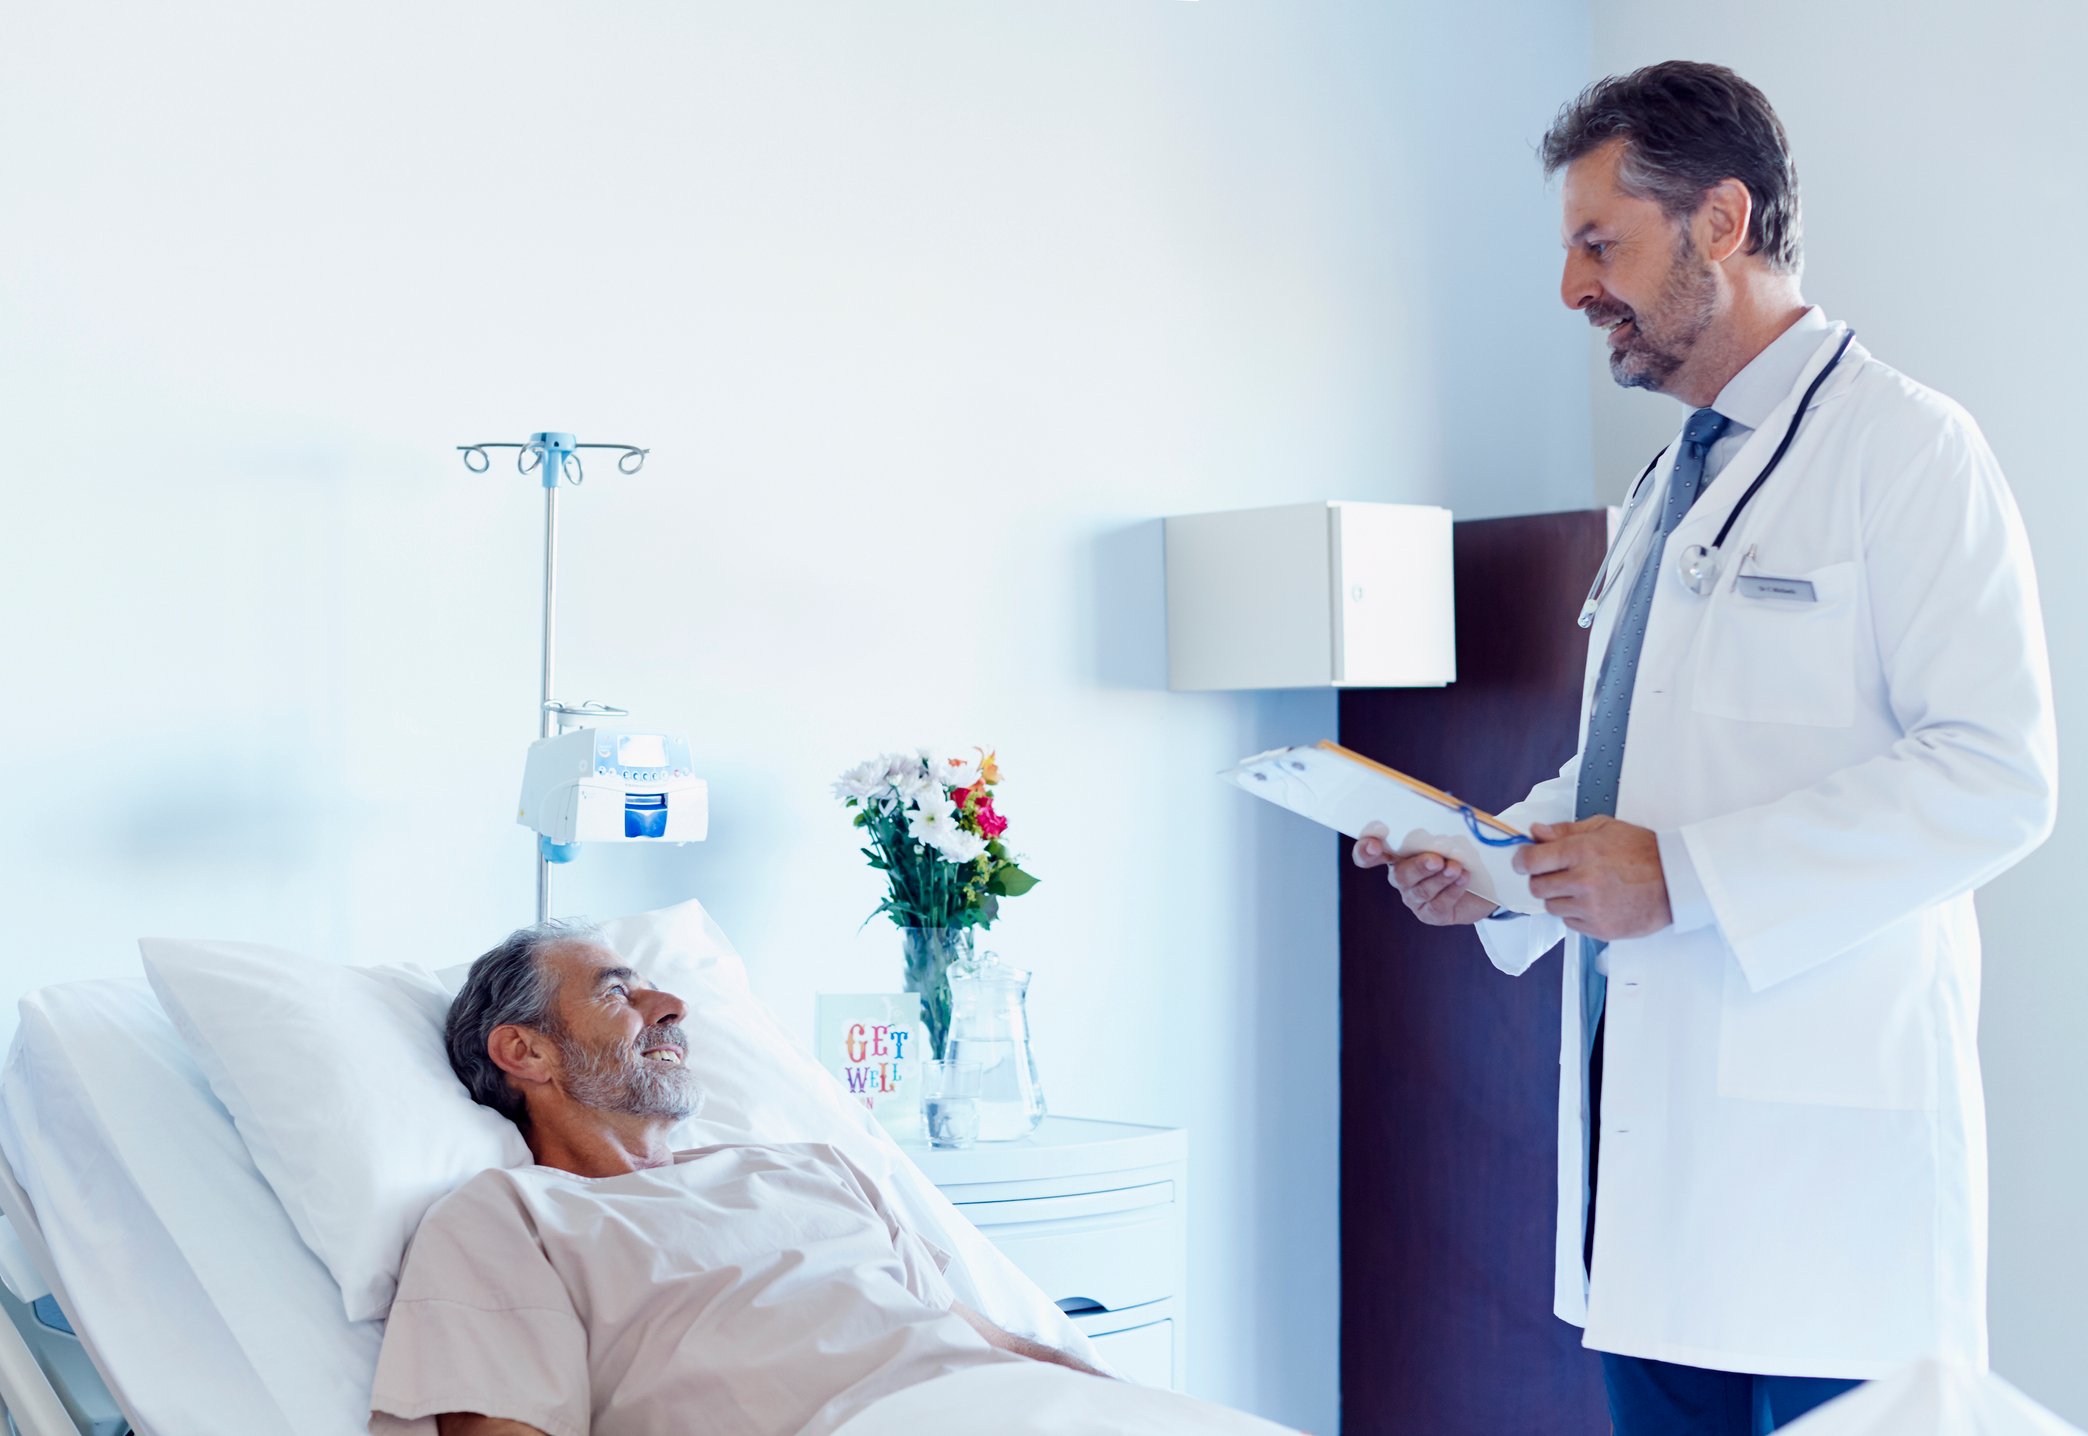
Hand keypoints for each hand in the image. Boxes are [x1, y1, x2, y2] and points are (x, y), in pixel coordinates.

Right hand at [1353, 825, 1498, 926]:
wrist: (1487, 880)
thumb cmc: (1463, 851)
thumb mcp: (1453, 834)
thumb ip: (1442, 827)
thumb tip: (1443, 814)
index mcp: (1398, 853)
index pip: (1369, 853)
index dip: (1366, 850)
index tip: (1375, 845)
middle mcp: (1402, 877)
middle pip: (1400, 875)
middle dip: (1418, 867)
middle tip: (1436, 859)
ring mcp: (1414, 898)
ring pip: (1420, 891)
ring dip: (1440, 878)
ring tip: (1456, 868)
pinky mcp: (1431, 914)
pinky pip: (1436, 905)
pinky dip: (1451, 891)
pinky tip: (1463, 879)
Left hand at [1512, 815, 1670, 939]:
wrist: (1677, 880)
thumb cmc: (1644, 852)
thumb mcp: (1604, 828)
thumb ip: (1565, 831)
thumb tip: (1536, 832)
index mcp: (1582, 852)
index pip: (1531, 860)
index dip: (1522, 860)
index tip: (1523, 861)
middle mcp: (1584, 881)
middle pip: (1536, 887)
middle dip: (1542, 879)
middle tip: (1558, 874)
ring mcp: (1592, 908)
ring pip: (1552, 907)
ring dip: (1560, 898)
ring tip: (1583, 888)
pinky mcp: (1600, 928)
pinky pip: (1570, 924)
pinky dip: (1577, 914)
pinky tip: (1595, 902)